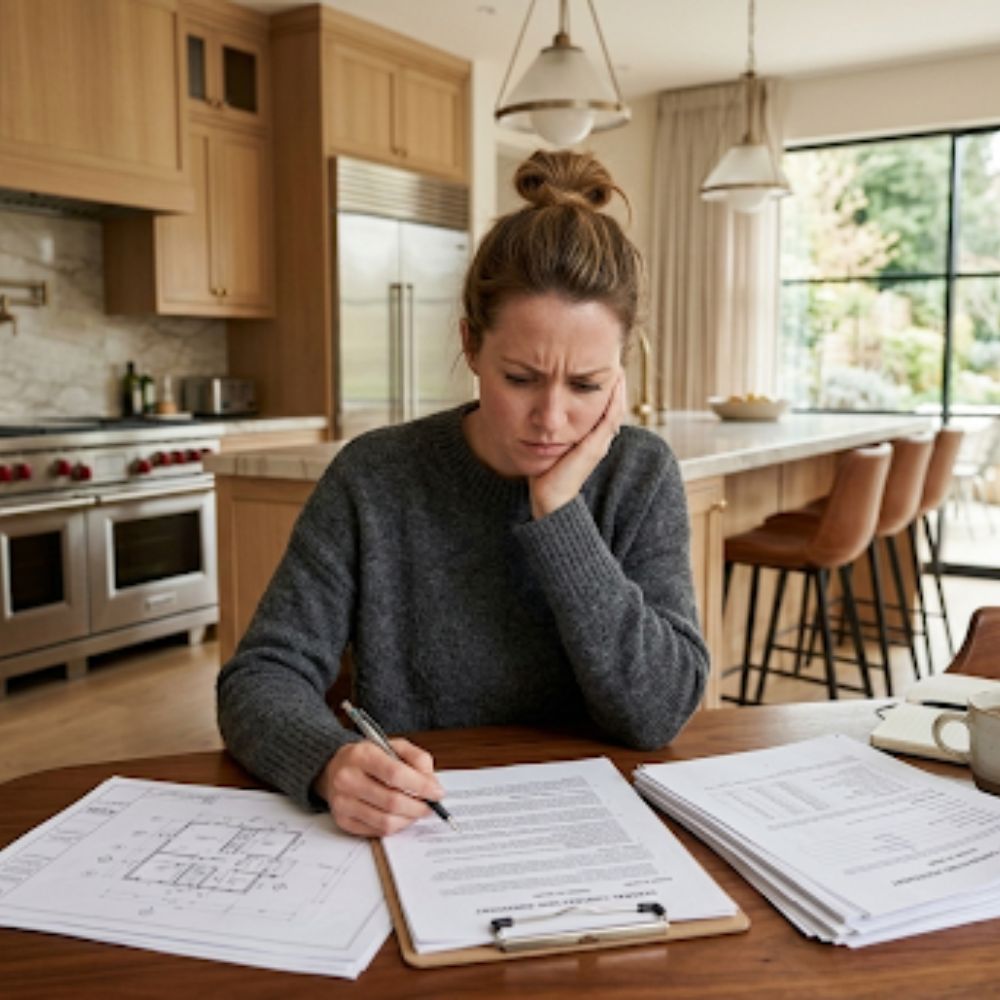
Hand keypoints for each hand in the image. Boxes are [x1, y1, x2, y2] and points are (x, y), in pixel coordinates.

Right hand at [316, 738, 443, 836]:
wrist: (335, 768)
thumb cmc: (368, 758)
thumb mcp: (393, 746)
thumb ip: (417, 759)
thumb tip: (432, 784)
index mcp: (361, 755)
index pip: (395, 774)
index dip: (420, 786)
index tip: (437, 792)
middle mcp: (347, 778)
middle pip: (392, 801)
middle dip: (419, 807)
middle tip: (431, 806)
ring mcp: (342, 802)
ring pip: (386, 821)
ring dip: (409, 819)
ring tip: (416, 811)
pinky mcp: (343, 821)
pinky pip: (377, 832)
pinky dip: (395, 826)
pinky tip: (400, 816)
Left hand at [529, 373, 625, 519]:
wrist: (549, 500)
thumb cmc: (545, 477)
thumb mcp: (550, 448)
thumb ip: (551, 433)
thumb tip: (540, 416)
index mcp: (590, 441)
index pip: (604, 410)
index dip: (606, 390)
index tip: (602, 370)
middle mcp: (599, 441)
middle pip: (614, 407)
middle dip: (615, 385)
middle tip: (614, 362)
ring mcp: (600, 444)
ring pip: (616, 409)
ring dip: (618, 388)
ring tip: (617, 367)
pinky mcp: (595, 446)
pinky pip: (610, 416)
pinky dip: (614, 398)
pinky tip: (615, 380)